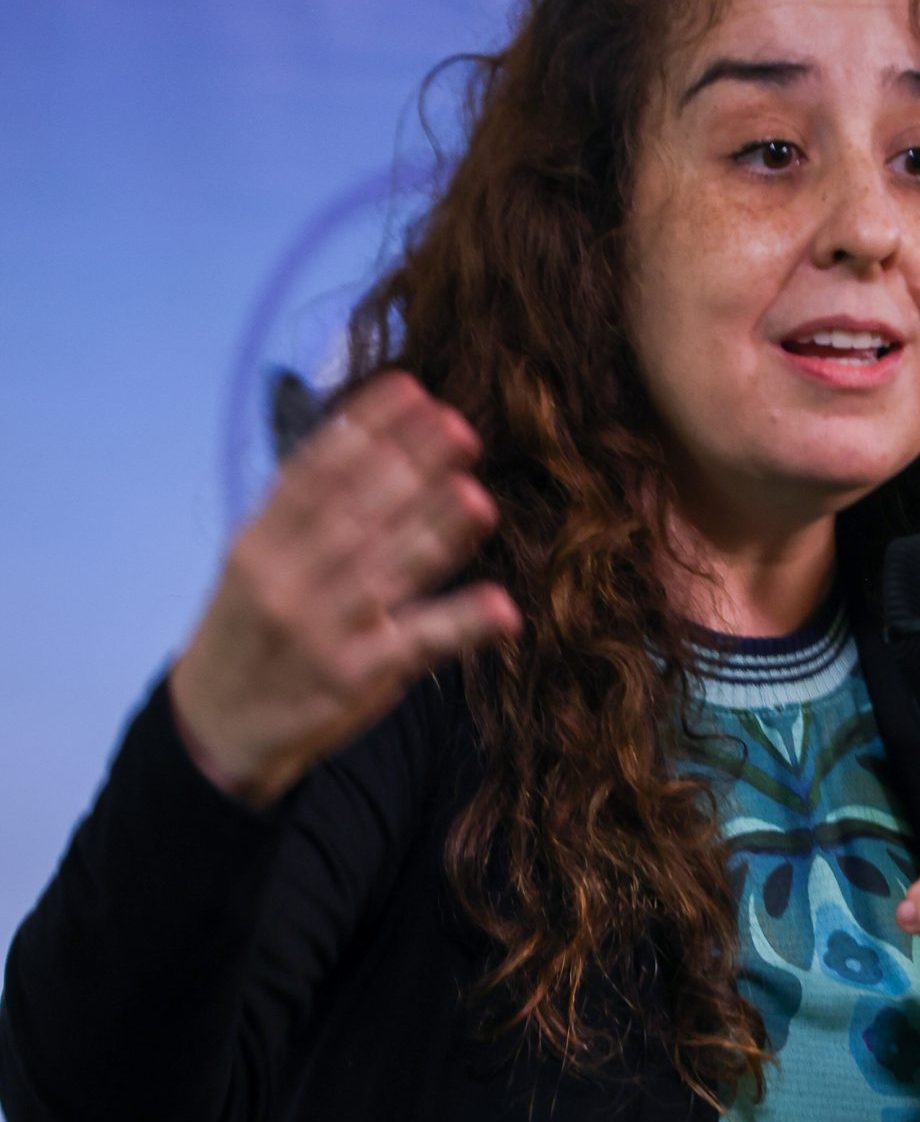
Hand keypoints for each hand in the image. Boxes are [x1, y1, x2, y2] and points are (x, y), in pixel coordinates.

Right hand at [167, 371, 520, 807]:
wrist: (217, 731)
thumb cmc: (248, 636)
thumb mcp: (253, 566)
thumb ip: (300, 512)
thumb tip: (362, 439)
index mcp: (259, 545)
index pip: (313, 474)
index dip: (363, 429)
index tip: (409, 390)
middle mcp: (286, 583)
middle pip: (355, 514)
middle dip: (408, 468)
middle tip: (458, 426)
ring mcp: (322, 633)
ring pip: (386, 572)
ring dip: (435, 532)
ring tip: (478, 497)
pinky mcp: (355, 681)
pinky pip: (416, 646)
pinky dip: (459, 624)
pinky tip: (500, 606)